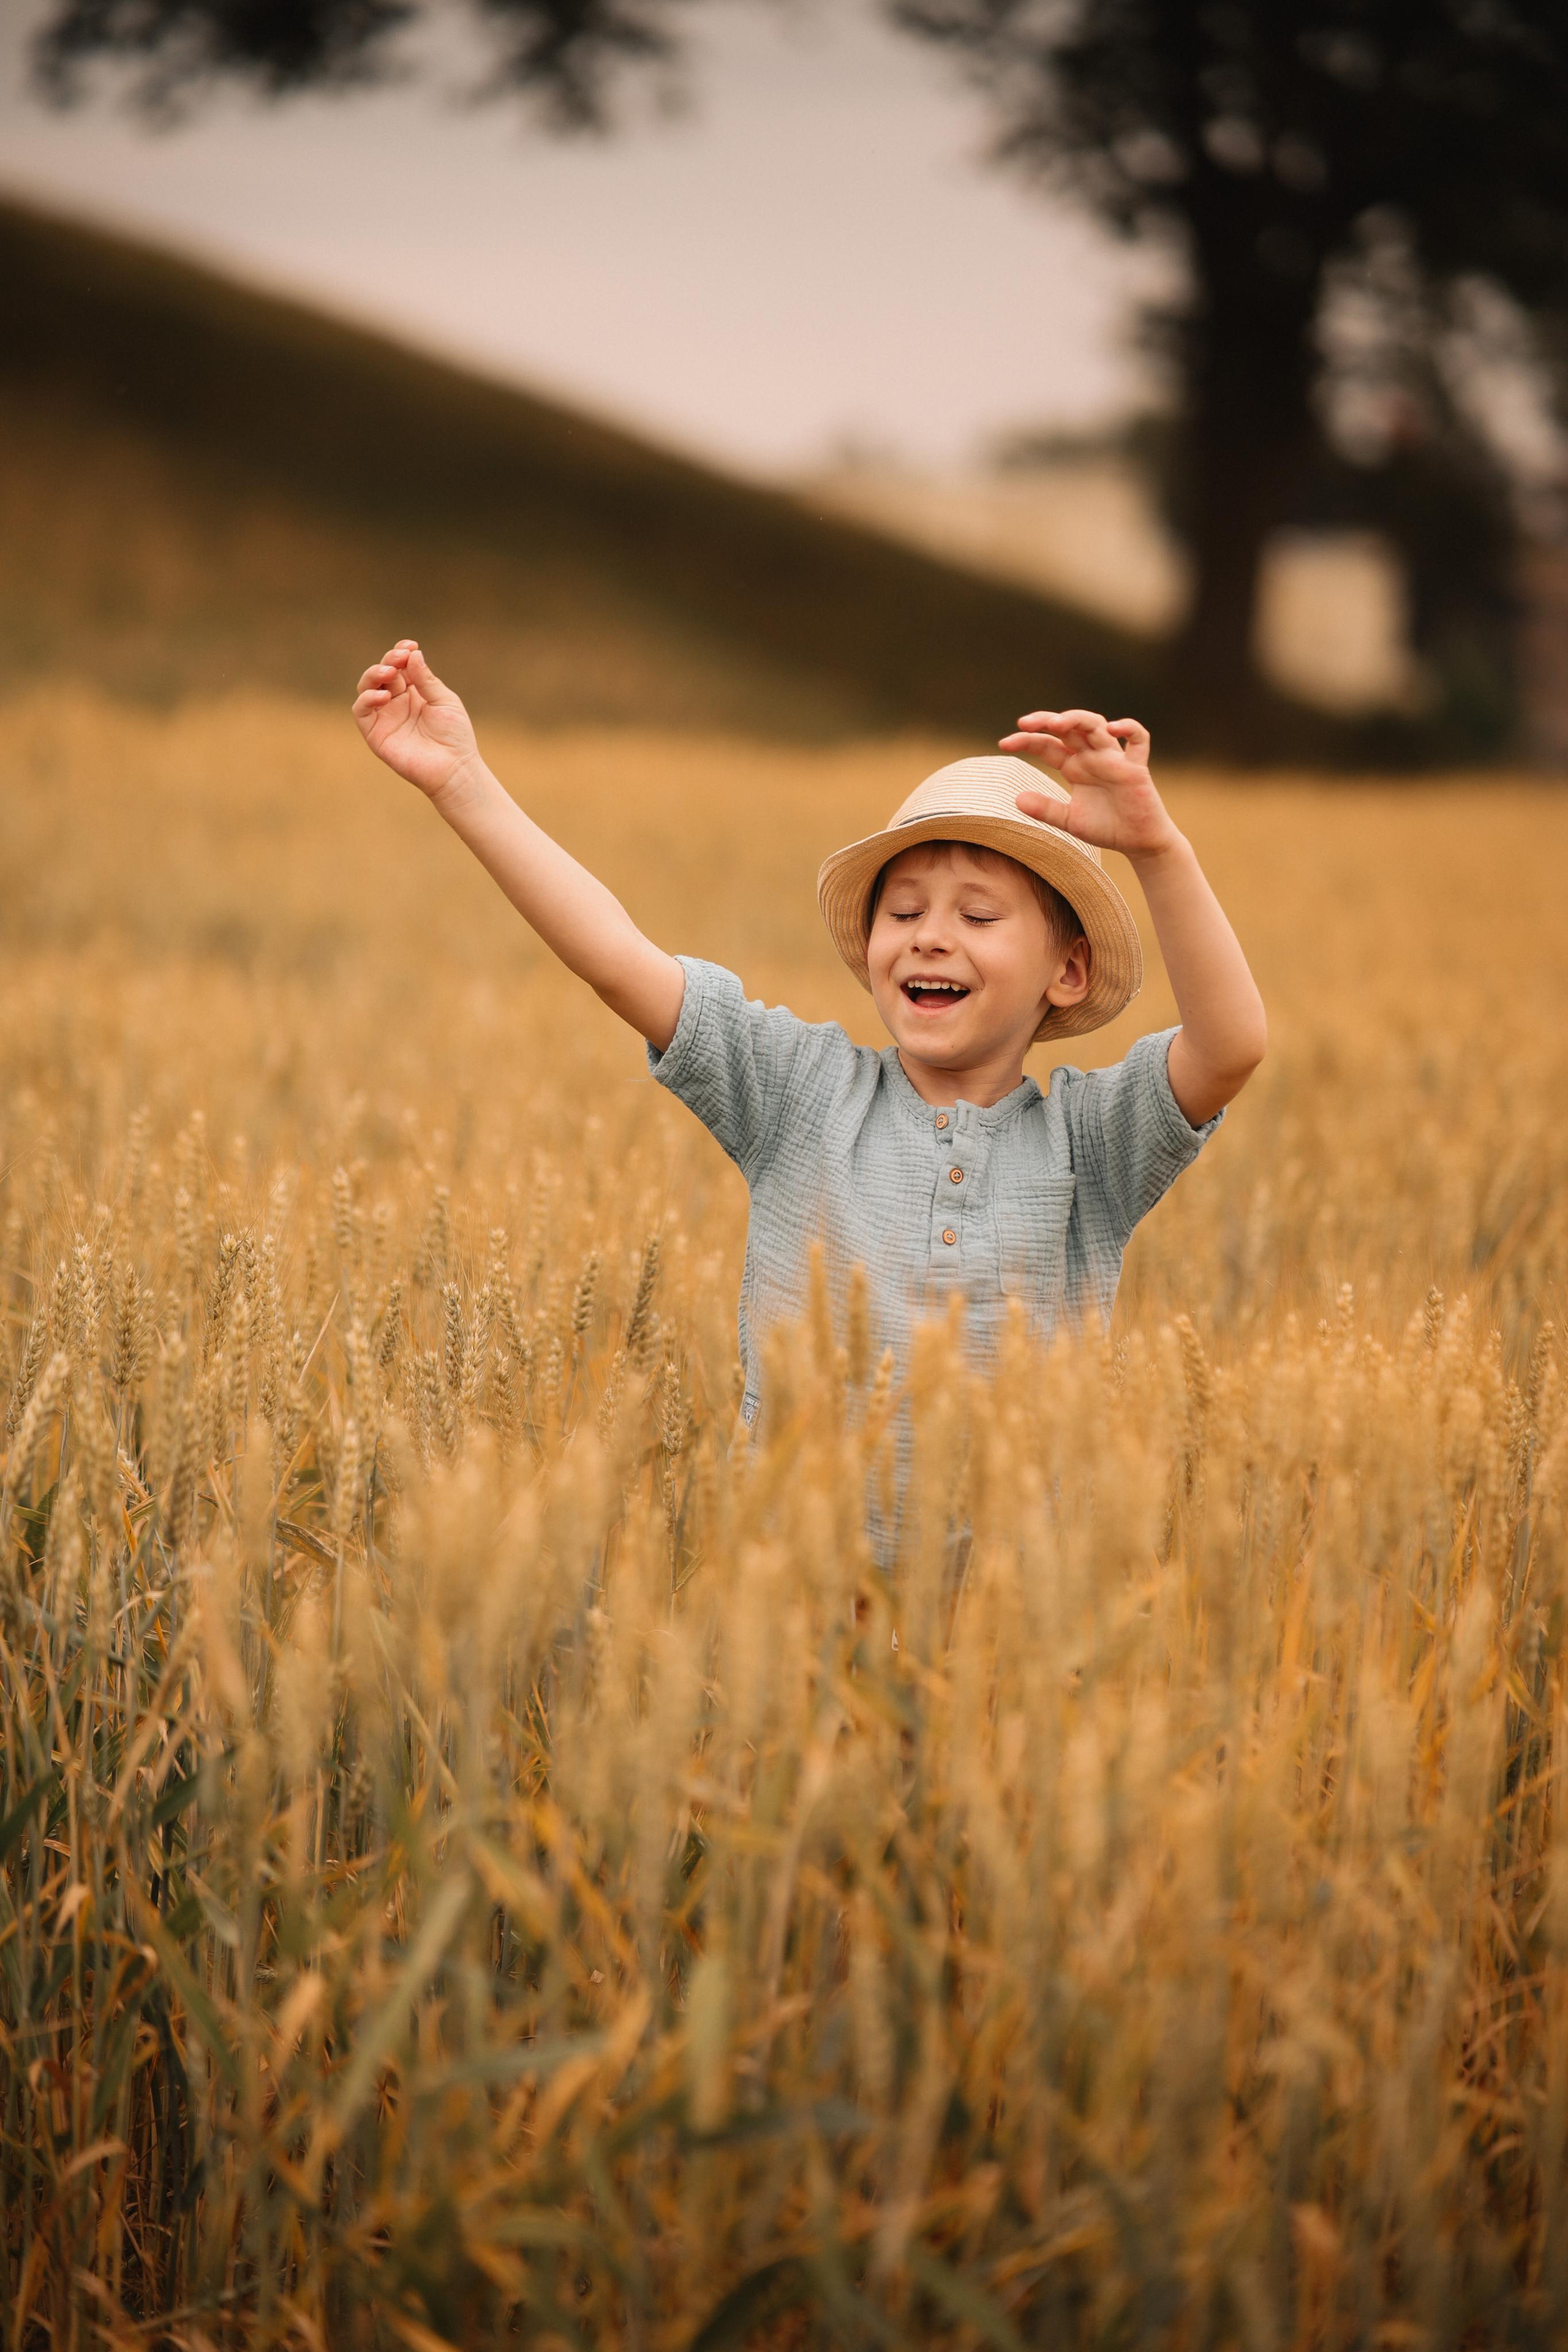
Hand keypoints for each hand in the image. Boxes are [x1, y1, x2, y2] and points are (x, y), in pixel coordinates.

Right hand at [353, 641, 481, 802]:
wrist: (455, 769)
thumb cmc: (455, 736)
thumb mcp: (444, 700)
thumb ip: (426, 679)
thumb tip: (413, 654)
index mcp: (414, 692)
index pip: (400, 666)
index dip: (401, 652)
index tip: (410, 645)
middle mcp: (396, 702)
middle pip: (382, 673)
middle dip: (389, 660)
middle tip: (400, 657)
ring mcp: (385, 717)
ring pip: (366, 688)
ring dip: (373, 674)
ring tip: (389, 672)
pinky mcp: (375, 734)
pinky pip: (361, 711)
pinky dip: (367, 698)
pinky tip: (384, 695)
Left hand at [1000, 709, 1181, 860]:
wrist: (1138, 842)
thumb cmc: (1106, 827)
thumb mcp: (1069, 820)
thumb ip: (1045, 809)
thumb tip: (1016, 798)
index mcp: (1074, 767)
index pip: (1047, 745)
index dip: (1026, 741)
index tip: (1003, 743)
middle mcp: (1092, 757)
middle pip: (1068, 728)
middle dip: (1046, 721)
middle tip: (1024, 723)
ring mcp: (1114, 759)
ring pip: (1097, 726)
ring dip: (1077, 720)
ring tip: (1057, 723)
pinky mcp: (1136, 768)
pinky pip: (1138, 739)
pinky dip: (1129, 728)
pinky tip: (1112, 728)